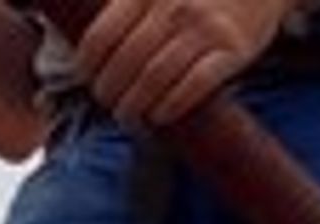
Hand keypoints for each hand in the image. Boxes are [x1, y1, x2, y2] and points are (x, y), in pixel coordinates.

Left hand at [78, 0, 292, 127]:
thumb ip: (125, 7)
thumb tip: (85, 49)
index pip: (101, 37)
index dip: (87, 66)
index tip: (88, 78)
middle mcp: (175, 7)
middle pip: (125, 63)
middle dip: (109, 92)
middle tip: (109, 102)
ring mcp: (206, 27)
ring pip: (155, 79)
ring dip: (134, 105)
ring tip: (128, 116)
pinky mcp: (235, 49)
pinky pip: (195, 85)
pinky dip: (171, 106)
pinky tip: (159, 115)